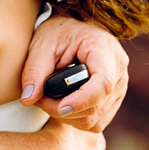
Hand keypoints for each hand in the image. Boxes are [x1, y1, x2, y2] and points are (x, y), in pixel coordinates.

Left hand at [21, 16, 128, 131]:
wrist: (74, 26)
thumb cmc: (59, 31)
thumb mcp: (43, 44)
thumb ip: (34, 70)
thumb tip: (28, 99)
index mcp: (104, 49)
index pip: (103, 84)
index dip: (82, 101)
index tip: (59, 107)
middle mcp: (119, 69)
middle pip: (96, 107)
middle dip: (64, 110)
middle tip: (40, 99)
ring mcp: (120, 86)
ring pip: (96, 120)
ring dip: (68, 118)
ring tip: (50, 101)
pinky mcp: (115, 98)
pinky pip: (98, 122)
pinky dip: (77, 120)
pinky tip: (63, 105)